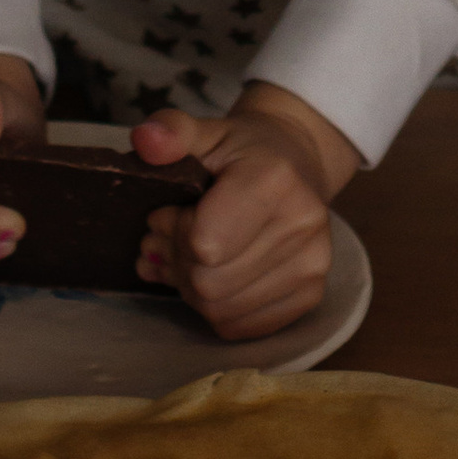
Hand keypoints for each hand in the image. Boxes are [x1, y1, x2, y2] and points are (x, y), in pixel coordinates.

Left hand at [131, 82, 356, 339]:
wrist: (296, 163)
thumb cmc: (244, 150)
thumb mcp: (206, 131)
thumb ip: (172, 133)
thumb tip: (144, 140)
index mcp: (275, 179)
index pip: (204, 243)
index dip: (174, 232)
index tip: (171, 212)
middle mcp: (304, 223)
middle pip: (209, 283)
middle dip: (178, 263)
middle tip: (168, 239)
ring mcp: (313, 264)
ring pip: (220, 310)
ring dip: (191, 289)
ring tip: (185, 258)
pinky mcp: (311, 294)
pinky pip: (240, 327)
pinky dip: (214, 309)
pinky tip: (212, 277)